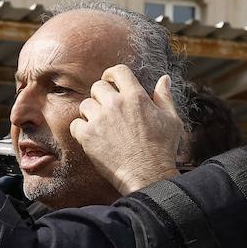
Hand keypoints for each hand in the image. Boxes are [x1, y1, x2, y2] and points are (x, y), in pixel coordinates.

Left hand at [70, 67, 182, 194]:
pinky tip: (92, 137)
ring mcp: (100, 119)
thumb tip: (164, 79)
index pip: (118, 71)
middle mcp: (115, 104)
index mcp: (136, 96)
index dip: (112, 75)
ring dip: (91, 113)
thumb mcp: (171, 120)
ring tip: (100, 125)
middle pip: (98, 87)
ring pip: (85, 105)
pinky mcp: (88, 136)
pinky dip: (81, 130)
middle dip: (101, 95)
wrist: (147, 175)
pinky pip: (75, 124)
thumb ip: (164, 97)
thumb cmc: (162, 149)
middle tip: (106, 109)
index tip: (111, 82)